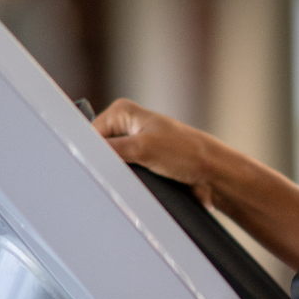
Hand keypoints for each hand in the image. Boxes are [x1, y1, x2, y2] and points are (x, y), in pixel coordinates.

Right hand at [93, 99, 227, 210]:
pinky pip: (124, 174)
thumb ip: (111, 149)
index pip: (89, 133)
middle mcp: (127, 126)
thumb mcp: (142, 148)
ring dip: (116, 175)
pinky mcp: (143, 162)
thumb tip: (86, 154)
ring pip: (110, 164)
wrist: (213, 173)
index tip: (89, 167)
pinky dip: (126, 181)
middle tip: (112, 176)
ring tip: (127, 181)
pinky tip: (131, 187)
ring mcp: (135, 145)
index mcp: (123, 112)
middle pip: (98, 150)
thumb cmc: (187, 153)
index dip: (89, 152)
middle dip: (103, 164)